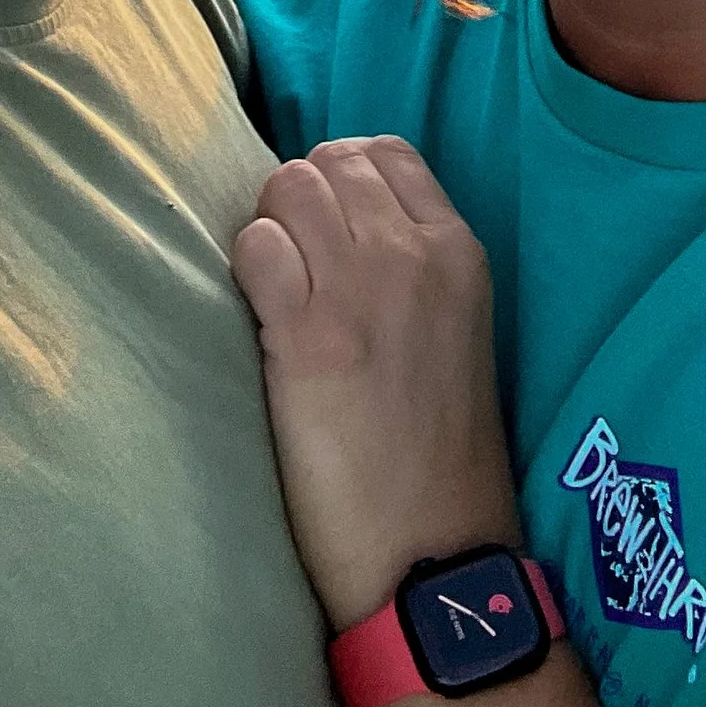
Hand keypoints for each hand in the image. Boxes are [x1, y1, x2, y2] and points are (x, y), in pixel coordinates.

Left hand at [232, 136, 521, 632]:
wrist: (433, 553)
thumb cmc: (441, 451)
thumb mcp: (457, 330)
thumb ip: (412, 262)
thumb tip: (337, 217)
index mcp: (460, 251)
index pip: (385, 152)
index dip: (341, 179)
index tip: (325, 228)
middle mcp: (412, 253)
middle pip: (327, 163)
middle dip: (298, 202)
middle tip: (293, 266)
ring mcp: (359, 289)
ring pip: (285, 189)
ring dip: (268, 230)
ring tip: (276, 291)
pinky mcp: (306, 338)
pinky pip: (254, 247)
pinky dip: (245, 268)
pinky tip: (260, 316)